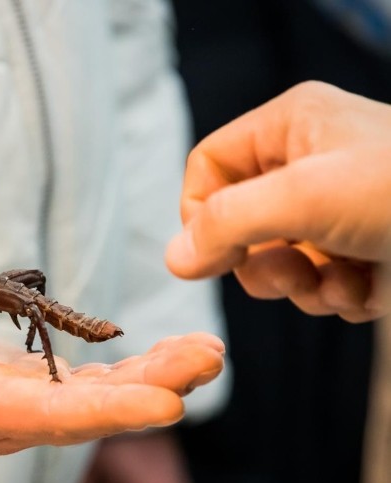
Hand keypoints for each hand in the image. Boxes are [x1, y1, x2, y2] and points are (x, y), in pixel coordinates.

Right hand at [0, 276, 224, 453]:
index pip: (41, 415)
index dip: (105, 411)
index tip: (168, 402)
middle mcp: (1, 416)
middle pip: (86, 413)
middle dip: (151, 390)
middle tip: (207, 358)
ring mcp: (17, 405)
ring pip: (95, 401)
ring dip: (153, 378)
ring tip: (204, 351)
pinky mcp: (25, 388)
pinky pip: (86, 387)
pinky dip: (131, 373)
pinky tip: (169, 354)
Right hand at [166, 81, 390, 321]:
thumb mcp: (303, 197)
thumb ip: (225, 224)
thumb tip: (175, 259)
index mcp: (290, 127)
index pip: (208, 168)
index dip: (200, 214)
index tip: (213, 255)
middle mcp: (309, 164)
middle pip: (238, 222)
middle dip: (259, 261)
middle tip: (285, 273)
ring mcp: (337, 209)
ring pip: (276, 260)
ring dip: (299, 285)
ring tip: (336, 283)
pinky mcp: (364, 248)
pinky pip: (318, 281)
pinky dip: (335, 296)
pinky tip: (365, 291)